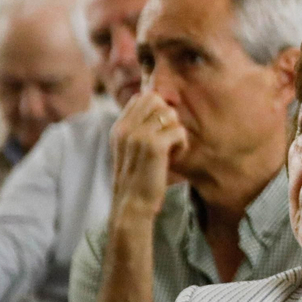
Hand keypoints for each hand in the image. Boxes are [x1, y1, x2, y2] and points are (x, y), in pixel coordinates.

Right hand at [109, 91, 185, 220]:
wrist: (132, 204)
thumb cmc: (139, 177)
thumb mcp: (132, 147)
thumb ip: (140, 126)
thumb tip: (161, 102)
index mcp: (119, 127)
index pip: (142, 97)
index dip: (159, 107)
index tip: (162, 128)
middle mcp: (126, 128)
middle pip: (157, 100)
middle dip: (168, 116)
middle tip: (166, 138)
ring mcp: (138, 135)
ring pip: (170, 114)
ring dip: (176, 132)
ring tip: (169, 150)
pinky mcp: (154, 146)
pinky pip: (179, 131)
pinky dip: (182, 145)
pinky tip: (173, 159)